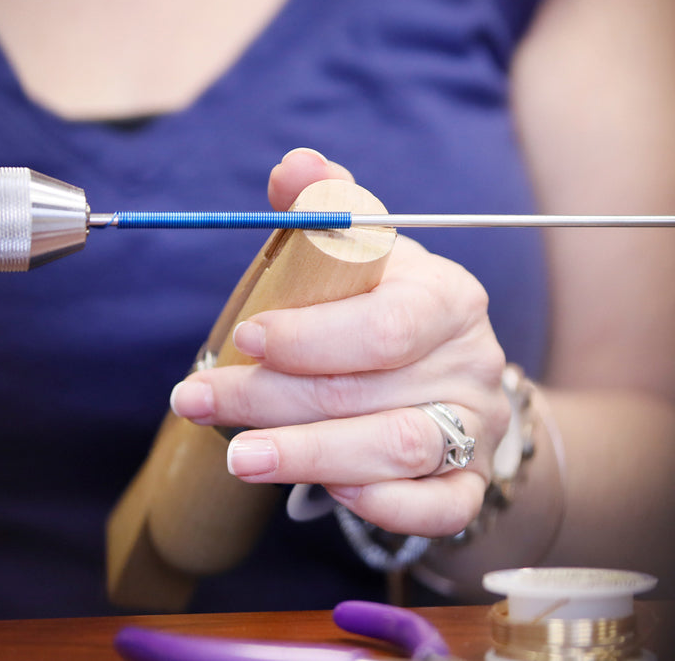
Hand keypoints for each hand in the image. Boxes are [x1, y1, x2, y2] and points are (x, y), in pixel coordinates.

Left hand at [170, 148, 508, 536]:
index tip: (244, 337)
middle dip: (273, 398)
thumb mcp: (365, 259)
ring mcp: (476, 426)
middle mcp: (471, 361)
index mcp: (445, 297)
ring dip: (310, 455)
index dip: (313, 336)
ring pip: (399, 449)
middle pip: (370, 388)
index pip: (385, 322)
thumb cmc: (390, 314)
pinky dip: (379, 505)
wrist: (452, 381)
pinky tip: (324, 490)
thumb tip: (295, 166)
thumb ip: (329, 214)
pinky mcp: (472, 484)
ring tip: (240, 457)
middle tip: (198, 399)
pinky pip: (438, 508)